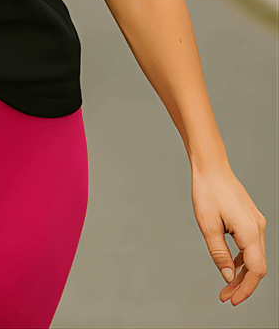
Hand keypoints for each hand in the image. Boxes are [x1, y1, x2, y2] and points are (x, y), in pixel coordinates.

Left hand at [191, 166, 266, 304]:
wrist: (211, 167)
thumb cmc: (207, 191)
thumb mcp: (207, 225)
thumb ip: (219, 253)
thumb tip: (228, 277)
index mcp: (250, 232)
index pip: (255, 271)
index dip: (245, 289)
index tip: (232, 300)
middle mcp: (259, 229)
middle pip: (257, 267)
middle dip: (243, 285)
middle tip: (226, 296)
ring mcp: (257, 223)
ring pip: (255, 257)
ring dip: (242, 273)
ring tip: (226, 285)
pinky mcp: (251, 219)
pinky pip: (251, 246)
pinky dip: (242, 258)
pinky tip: (231, 265)